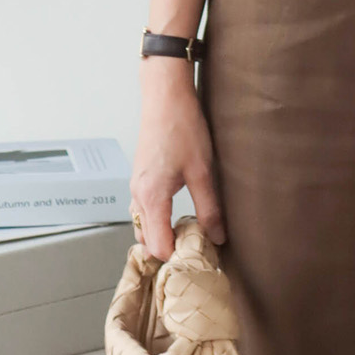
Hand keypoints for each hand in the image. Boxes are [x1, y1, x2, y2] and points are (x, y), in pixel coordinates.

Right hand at [131, 65, 227, 262]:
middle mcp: (138, 195)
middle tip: (196, 251)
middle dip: (168, 250)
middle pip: (146, 240)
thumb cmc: (181, 128)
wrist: (165, 96)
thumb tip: (218, 237)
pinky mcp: (140, 178)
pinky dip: (157, 220)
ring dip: (162, 235)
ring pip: (143, 225)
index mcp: (151, 197)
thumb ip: (210, 208)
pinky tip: (178, 215)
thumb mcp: (203, 171)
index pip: (158, 246)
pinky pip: (143, 210)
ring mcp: (136, 186)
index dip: (177, 256)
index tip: (198, 258)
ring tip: (189, 235)